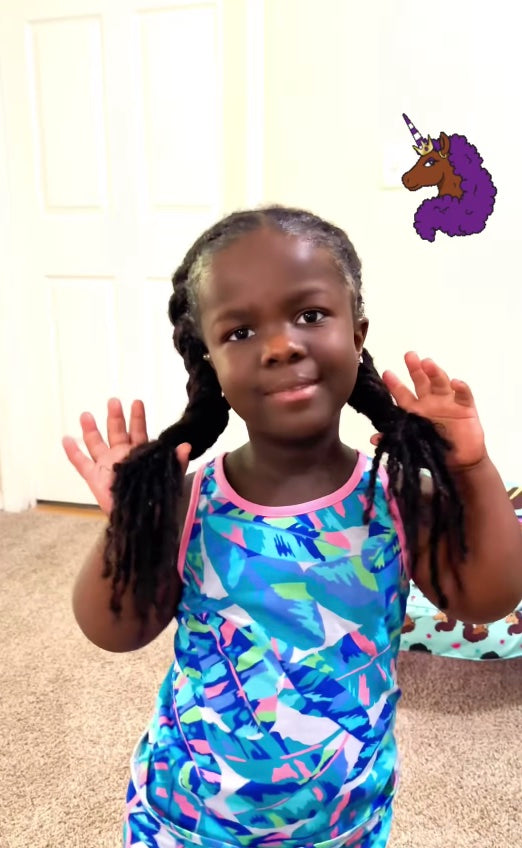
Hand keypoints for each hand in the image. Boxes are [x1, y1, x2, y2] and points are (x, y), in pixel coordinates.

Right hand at [62, 398, 191, 515]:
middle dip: (115, 417)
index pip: (138, 431)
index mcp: (138, 454)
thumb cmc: (154, 500)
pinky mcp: (93, 478)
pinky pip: (81, 462)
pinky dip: (73, 451)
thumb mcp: (168, 479)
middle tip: (113, 401)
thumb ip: (176, 462)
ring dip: (91, 429)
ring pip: (95, 443)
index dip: (137, 417)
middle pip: (116, 432)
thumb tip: (186, 446)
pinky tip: (67, 439)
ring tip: (86, 415)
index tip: (137, 402)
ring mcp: (105, 465)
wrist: (140, 520)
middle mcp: (120, 456)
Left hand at [370, 352, 485, 468]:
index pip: (403, 394)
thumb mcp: (412, 447)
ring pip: (441, 383)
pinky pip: (464, 395)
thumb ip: (394, 441)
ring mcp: (448, 402)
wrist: (459, 462)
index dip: (395, 384)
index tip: (386, 373)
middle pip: (422, 381)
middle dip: (415, 369)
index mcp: (415, 410)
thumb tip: (373, 439)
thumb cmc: (434, 451)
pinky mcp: (465, 408)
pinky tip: (455, 382)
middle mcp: (431, 402)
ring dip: (435, 372)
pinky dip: (461, 388)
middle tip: (409, 356)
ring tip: (428, 363)